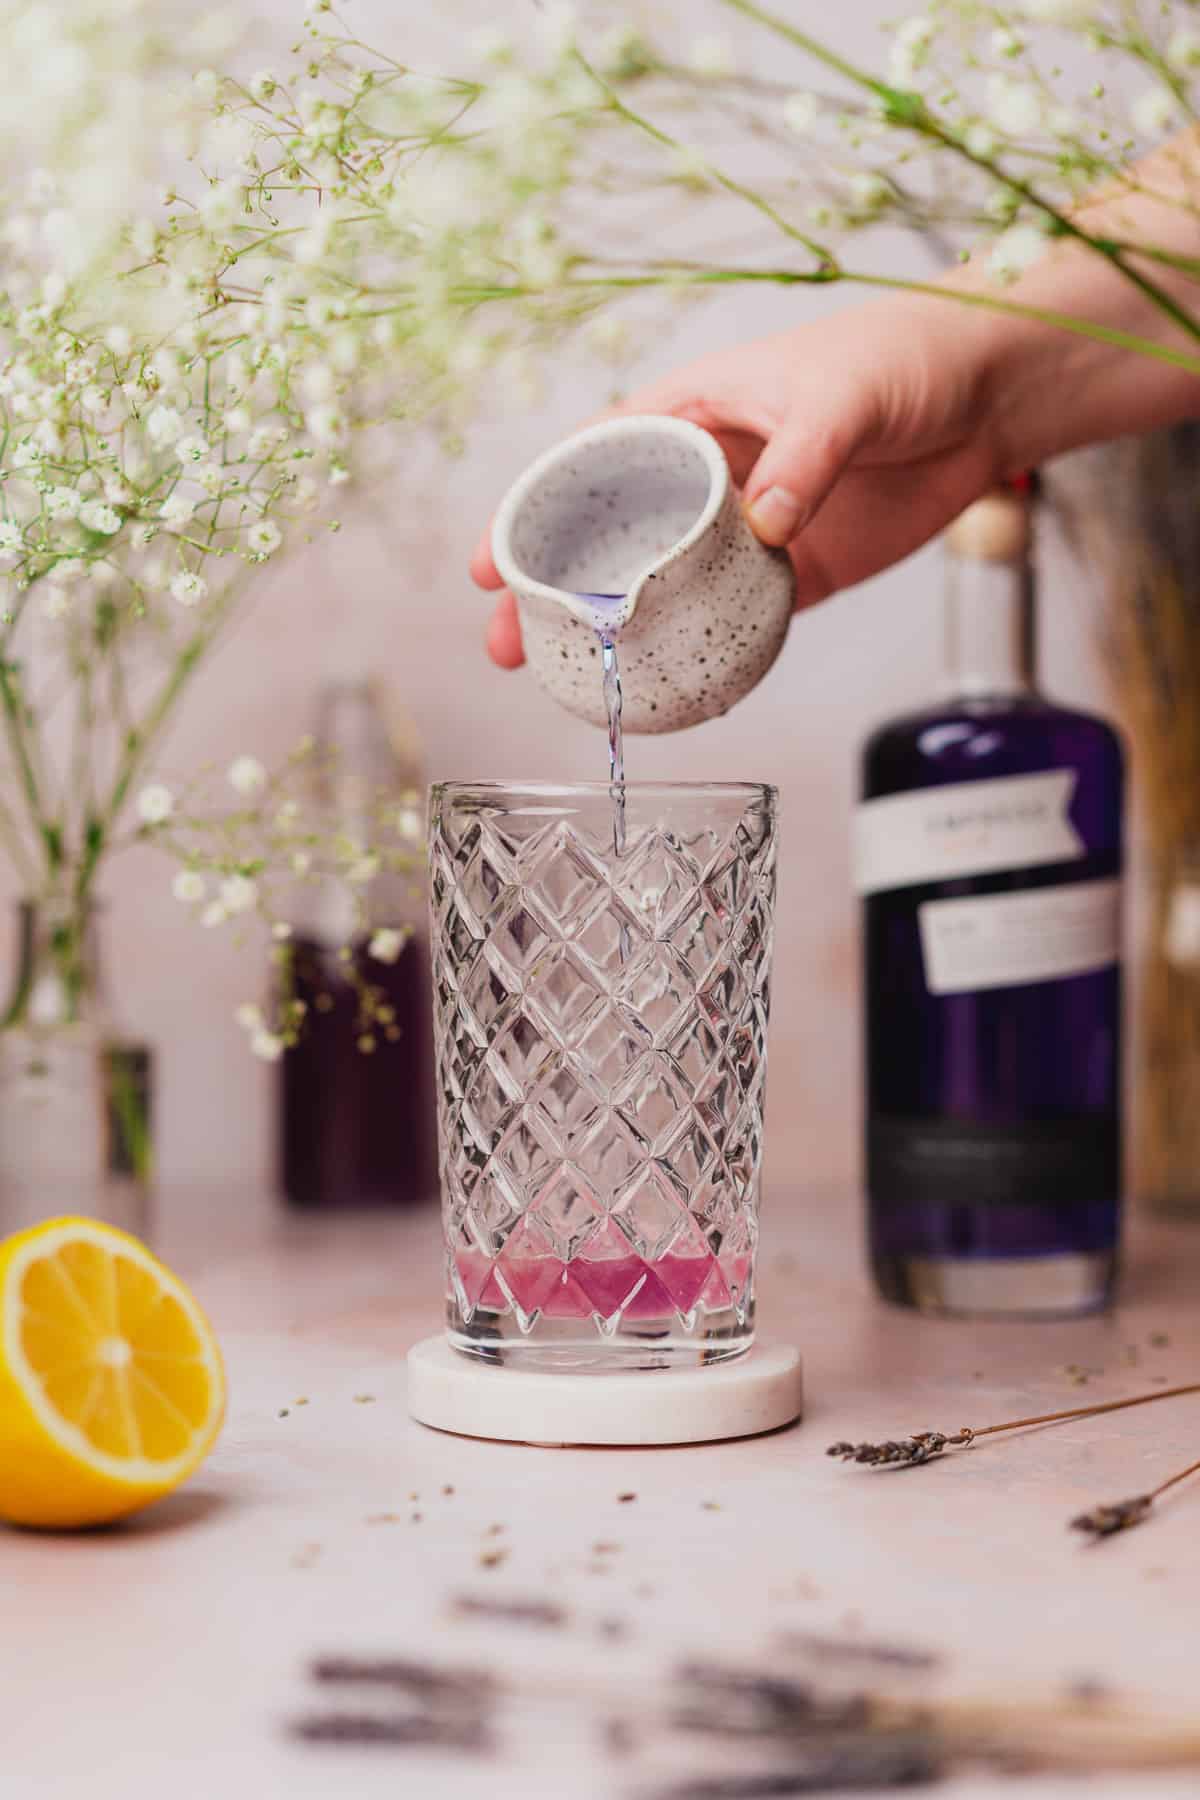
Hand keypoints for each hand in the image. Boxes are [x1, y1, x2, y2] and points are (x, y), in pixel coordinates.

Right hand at [470, 288, 1006, 667]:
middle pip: (609, 539)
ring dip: (614, 634)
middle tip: (508, 646)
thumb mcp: (844, 394)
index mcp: (693, 413)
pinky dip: (699, 653)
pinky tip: (665, 689)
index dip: (533, 512)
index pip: (590, 464)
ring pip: (661, 588)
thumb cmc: (905, 358)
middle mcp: (708, 475)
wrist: (991, 395)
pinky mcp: (797, 571)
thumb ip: (804, 456)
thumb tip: (765, 523)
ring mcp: (748, 528)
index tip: (490, 564)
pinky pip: (734, 619)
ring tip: (565, 681)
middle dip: (552, 592)